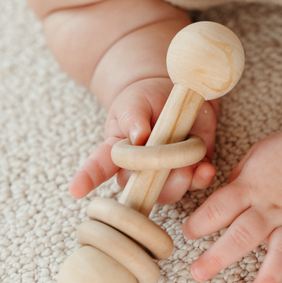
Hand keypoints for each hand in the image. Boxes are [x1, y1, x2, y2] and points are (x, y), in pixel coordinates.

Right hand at [69, 77, 218, 203]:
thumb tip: (138, 136)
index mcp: (118, 151)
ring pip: (169, 191)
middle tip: (172, 167)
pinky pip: (196, 183)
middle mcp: (139, 169)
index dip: (87, 178)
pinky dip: (202, 178)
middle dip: (155, 183)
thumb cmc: (146, 98)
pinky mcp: (191, 170)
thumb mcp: (136, 101)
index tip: (76, 190)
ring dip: (181, 182)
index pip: (98, 166)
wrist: (175, 92)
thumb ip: (134, 117)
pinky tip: (205, 169)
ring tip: (192, 166)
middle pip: (140, 189)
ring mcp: (165, 173)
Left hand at [182, 128, 281, 282]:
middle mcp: (273, 208)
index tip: (188, 234)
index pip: (220, 207)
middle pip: (244, 234)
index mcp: (252, 188)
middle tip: (199, 274)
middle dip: (220, 255)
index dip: (200, 222)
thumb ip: (237, 184)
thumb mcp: (255, 157)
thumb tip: (221, 207)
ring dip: (269, 275)